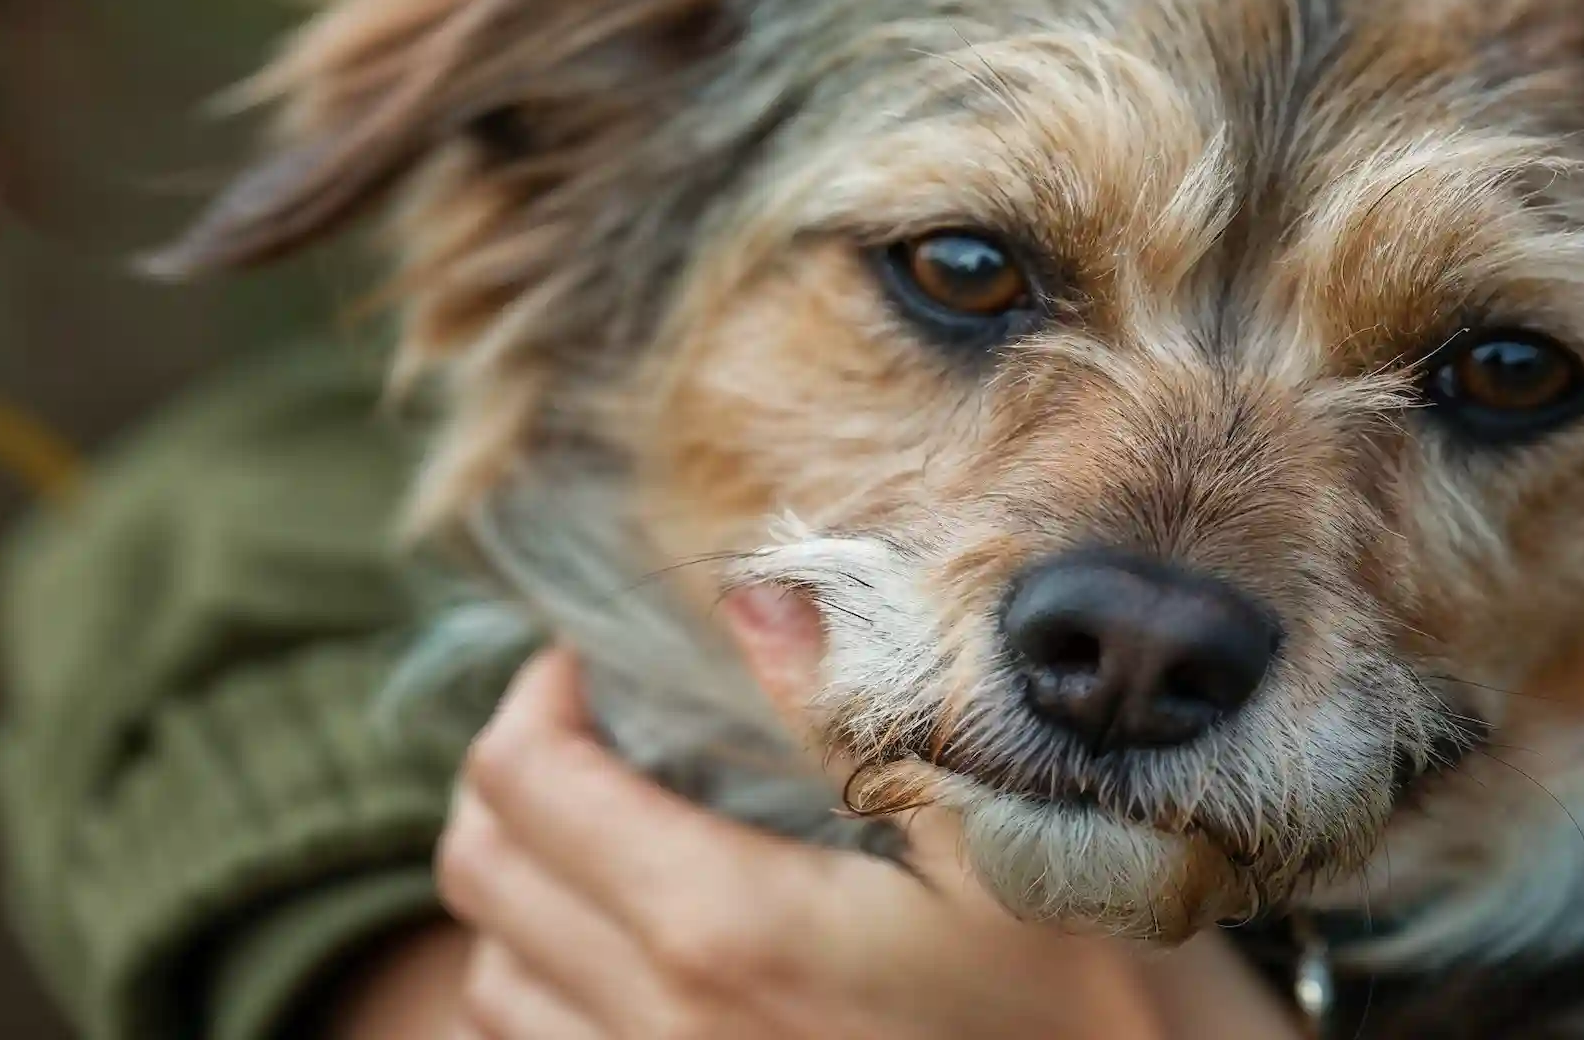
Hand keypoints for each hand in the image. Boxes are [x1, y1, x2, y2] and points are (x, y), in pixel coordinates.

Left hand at [429, 589, 1301, 1039]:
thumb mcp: (1004, 834)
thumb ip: (857, 707)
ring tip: (625, 834)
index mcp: (723, 928)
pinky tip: (644, 947)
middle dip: (523, 771)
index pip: (524, 781)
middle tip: (607, 727)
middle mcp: (661, 1027)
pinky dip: (554, 985)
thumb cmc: (1103, 1004)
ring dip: (532, 886)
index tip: (608, 663)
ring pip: (491, 979)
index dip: (543, 694)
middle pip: (481, 869)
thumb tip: (752, 587)